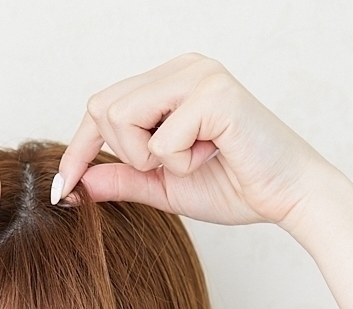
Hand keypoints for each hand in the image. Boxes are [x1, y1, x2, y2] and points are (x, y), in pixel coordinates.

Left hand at [56, 54, 328, 227]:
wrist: (291, 198)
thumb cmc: (238, 187)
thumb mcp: (166, 184)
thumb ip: (124, 178)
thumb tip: (77, 184)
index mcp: (171, 81)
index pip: (102, 105)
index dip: (78, 149)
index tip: (62, 190)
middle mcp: (184, 66)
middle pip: (103, 107)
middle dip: (125, 153)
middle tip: (170, 166)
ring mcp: (199, 74)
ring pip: (122, 117)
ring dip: (151, 156)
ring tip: (195, 158)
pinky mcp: (213, 93)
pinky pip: (160, 138)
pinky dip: (181, 162)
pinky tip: (216, 155)